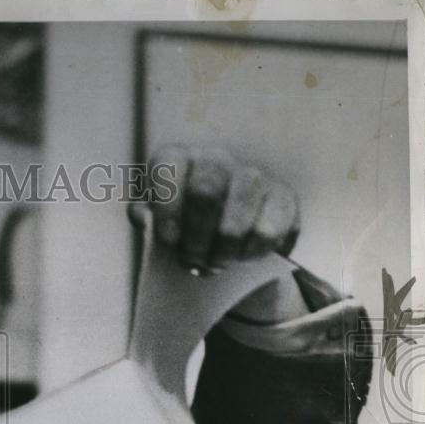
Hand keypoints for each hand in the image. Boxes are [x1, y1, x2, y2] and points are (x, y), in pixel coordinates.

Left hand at [130, 145, 309, 322]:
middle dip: (194, 239)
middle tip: (191, 262)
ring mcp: (252, 175)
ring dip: (221, 253)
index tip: (168, 240)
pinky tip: (243, 256)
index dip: (166, 206)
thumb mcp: (161, 216)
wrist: (235, 231)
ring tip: (214, 265)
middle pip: (204, 192)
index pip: (167, 166)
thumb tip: (141, 216)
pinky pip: (266, 231)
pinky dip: (250, 253)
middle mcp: (216, 159)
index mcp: (180, 159)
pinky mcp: (283, 197)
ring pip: (234, 221)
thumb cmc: (187, 222)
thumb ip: (146, 214)